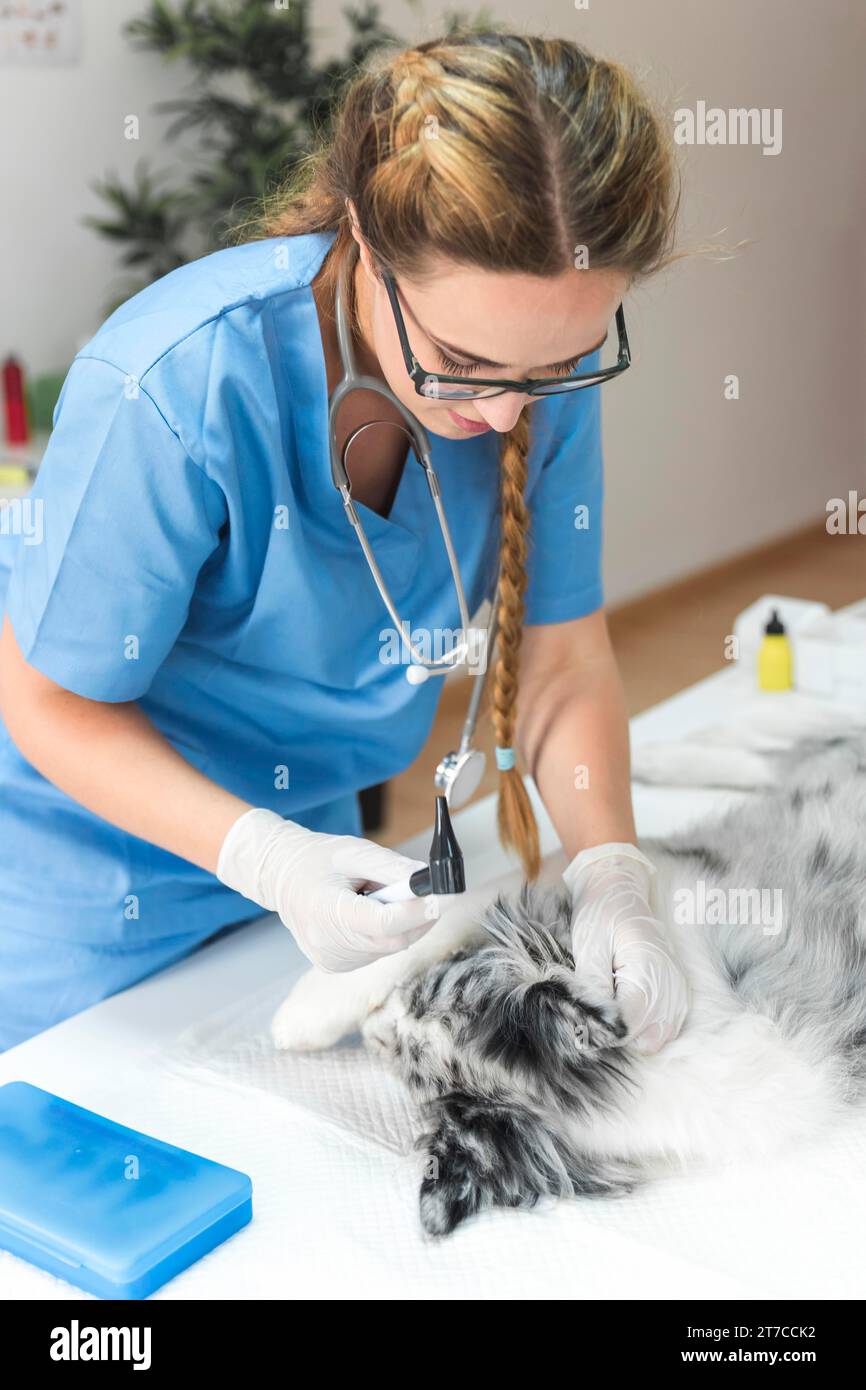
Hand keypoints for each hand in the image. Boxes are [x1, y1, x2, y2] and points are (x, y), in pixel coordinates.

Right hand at [217, 808, 439, 971]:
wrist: (281, 878)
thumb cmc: (316, 861)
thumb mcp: (354, 852)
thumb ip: (393, 868)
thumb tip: (430, 881)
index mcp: (327, 912)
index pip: (385, 923)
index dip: (419, 910)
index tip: (445, 895)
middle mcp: (328, 945)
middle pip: (394, 939)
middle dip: (419, 916)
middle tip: (431, 891)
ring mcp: (332, 960)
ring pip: (390, 948)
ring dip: (401, 924)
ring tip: (378, 896)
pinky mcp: (336, 967)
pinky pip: (377, 952)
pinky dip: (386, 934)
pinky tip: (368, 913)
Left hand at [562, 842, 687, 1054]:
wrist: (619, 890)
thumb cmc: (602, 915)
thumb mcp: (589, 947)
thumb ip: (593, 988)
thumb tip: (593, 1025)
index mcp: (649, 969)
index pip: (630, 1024)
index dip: (604, 1028)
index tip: (585, 1016)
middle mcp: (671, 984)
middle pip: (644, 1037)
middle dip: (617, 1031)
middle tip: (598, 1002)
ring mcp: (678, 991)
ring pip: (655, 1038)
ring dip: (631, 1030)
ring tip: (612, 998)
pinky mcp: (678, 994)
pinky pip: (664, 1028)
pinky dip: (644, 1025)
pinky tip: (626, 1002)